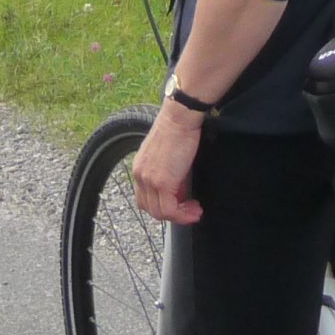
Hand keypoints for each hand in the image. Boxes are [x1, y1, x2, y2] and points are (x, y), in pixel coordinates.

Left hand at [131, 100, 205, 223]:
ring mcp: (149, 180)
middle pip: (150, 208)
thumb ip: (168, 173)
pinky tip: (195, 210)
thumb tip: (179, 190)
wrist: (180, 118)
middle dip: (171, 213)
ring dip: (179, 216)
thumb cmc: (177, 129)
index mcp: (140, 168)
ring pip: (159, 213)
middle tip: (189, 210)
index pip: (144, 198)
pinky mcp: (162, 183)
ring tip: (195, 211)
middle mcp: (140, 175)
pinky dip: (183, 215)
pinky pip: (170, 210)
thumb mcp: (167, 155)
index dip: (162, 204)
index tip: (181, 202)